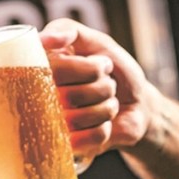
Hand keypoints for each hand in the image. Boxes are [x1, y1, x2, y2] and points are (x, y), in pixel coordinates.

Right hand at [39, 18, 153, 157]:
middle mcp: (40, 100)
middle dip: (101, 87)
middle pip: (71, 96)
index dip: (87, 68)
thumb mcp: (95, 41)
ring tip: (105, 102)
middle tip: (105, 83)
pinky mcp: (69, 148)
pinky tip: (104, 123)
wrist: (138, 103)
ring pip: (81, 119)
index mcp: (41, 72)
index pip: (56, 70)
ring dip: (105, 107)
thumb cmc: (114, 70)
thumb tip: (43, 39)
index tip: (100, 63)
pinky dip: (106, 127)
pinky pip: (90, 138)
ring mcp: (53, 126)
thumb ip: (68, 30)